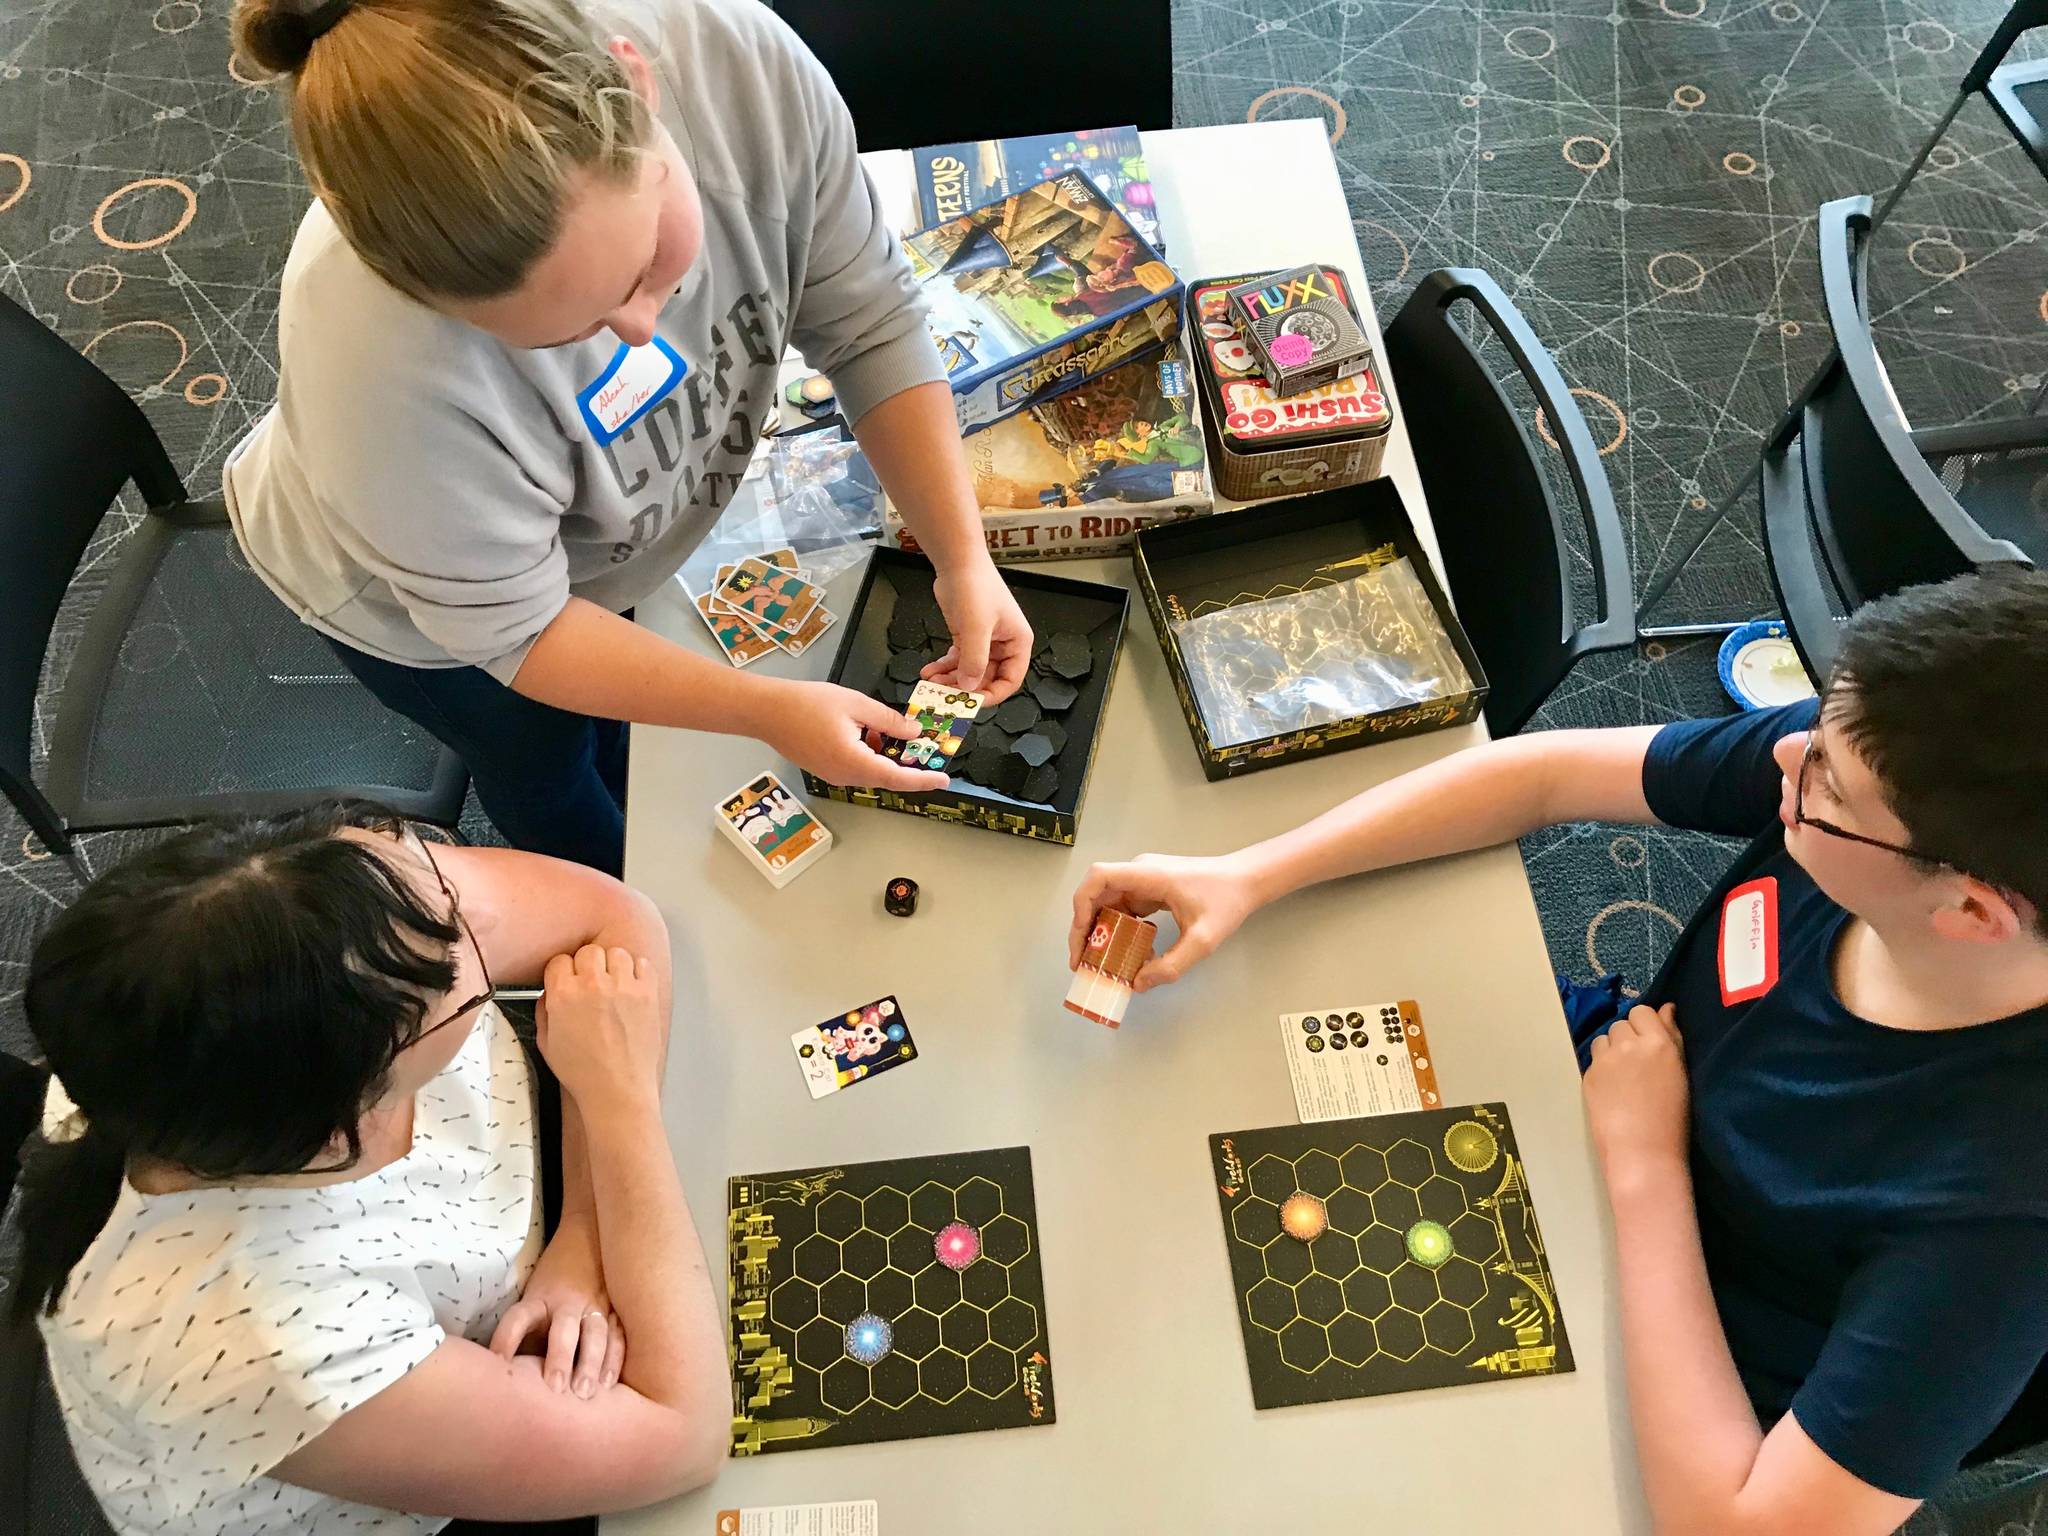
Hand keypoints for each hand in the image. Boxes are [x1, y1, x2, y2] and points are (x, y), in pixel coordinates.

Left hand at [488, 1215, 622, 1397]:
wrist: (588, 1234)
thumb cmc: (553, 1279)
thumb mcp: (534, 1296)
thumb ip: (528, 1331)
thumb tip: (510, 1374)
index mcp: (539, 1298)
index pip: (518, 1318)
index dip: (505, 1340)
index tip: (495, 1366)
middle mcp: (567, 1302)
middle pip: (563, 1330)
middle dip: (560, 1358)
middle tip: (556, 1388)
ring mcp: (595, 1304)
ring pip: (596, 1335)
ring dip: (592, 1364)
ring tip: (586, 1392)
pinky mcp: (615, 1310)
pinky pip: (618, 1335)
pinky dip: (615, 1359)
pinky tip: (610, 1383)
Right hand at [534, 944, 664, 1113]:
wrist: (618, 1090)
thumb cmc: (584, 1072)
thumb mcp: (547, 1044)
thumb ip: (544, 1012)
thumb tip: (548, 994)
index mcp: (564, 995)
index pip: (559, 961)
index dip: (562, 972)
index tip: (566, 980)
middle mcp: (593, 985)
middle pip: (589, 952)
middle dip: (586, 966)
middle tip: (589, 983)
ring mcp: (623, 986)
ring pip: (616, 953)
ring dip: (612, 965)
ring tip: (612, 983)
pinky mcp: (647, 993)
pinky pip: (642, 964)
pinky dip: (637, 971)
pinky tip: (631, 986)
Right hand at [753, 678, 949, 793]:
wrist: (765, 710)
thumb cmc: (805, 703)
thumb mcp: (855, 704)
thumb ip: (889, 720)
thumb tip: (914, 732)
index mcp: (854, 762)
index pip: (897, 778)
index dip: (923, 780)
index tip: (943, 780)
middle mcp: (844, 775)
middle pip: (885, 776)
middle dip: (906, 763)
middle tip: (923, 746)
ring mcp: (833, 775)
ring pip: (870, 770)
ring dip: (885, 754)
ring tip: (890, 729)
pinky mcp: (825, 769)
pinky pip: (856, 766)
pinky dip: (869, 753)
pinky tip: (868, 731)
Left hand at [928, 559, 1031, 701]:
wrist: (957, 561)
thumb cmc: (976, 585)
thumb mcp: (976, 627)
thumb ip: (974, 660)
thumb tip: (969, 686)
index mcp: (1018, 642)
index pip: (1011, 680)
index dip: (992, 695)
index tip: (971, 703)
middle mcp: (1003, 644)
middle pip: (988, 679)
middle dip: (966, 689)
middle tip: (945, 696)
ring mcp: (984, 642)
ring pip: (970, 672)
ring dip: (951, 680)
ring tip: (932, 683)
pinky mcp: (967, 637)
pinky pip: (957, 660)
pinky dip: (944, 668)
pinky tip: (930, 671)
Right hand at [1068, 853, 1258, 989]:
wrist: (1246, 881)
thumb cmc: (1227, 901)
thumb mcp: (1203, 940)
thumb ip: (1171, 965)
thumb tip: (1138, 983)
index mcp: (1148, 875)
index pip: (1099, 877)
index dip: (1082, 903)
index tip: (1083, 935)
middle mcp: (1140, 873)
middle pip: (1097, 893)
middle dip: (1085, 926)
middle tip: (1082, 960)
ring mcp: (1144, 880)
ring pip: (1108, 902)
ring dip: (1100, 930)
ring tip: (1098, 960)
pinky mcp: (1151, 890)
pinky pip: (1124, 908)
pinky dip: (1118, 929)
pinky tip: (1125, 951)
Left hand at [1584, 1004, 1690, 1172]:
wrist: (1643, 1152)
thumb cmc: (1672, 1119)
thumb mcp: (1681, 1073)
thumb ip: (1673, 1036)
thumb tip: (1666, 1008)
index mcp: (1659, 1043)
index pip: (1642, 1011)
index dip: (1645, 1025)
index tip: (1650, 1044)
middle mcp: (1629, 1044)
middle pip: (1621, 1024)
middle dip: (1628, 1038)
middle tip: (1638, 1064)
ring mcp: (1605, 1059)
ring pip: (1604, 1038)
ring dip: (1612, 1049)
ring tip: (1623, 1075)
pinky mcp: (1588, 1074)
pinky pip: (1594, 1059)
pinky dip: (1602, 1067)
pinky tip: (1613, 1088)